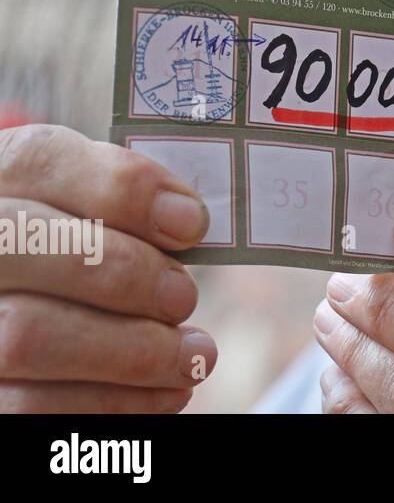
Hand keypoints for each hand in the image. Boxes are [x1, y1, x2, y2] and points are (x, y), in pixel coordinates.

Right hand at [0, 124, 218, 411]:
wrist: (27, 300)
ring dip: (131, 351)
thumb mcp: (84, 204)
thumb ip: (122, 197)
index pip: (39, 161)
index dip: (122, 191)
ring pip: (25, 336)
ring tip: (194, 356)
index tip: (192, 224)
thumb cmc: (71, 249)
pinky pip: (28, 407)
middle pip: (27, 248)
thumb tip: (186, 218)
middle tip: (184, 297)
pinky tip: (163, 393)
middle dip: (126, 276)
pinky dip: (111, 403)